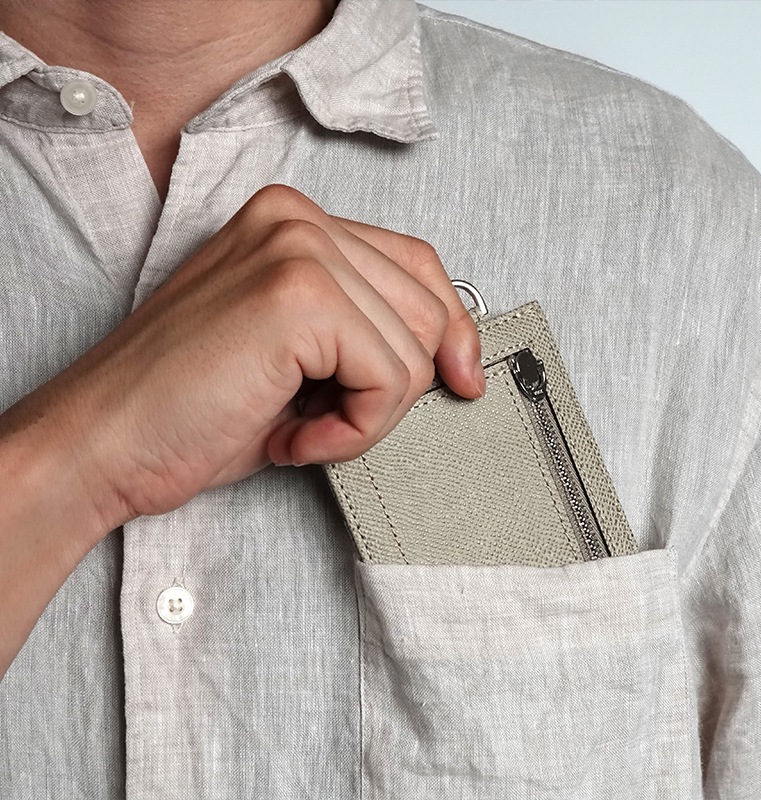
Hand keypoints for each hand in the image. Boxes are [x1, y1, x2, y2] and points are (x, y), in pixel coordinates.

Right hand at [7, 184, 483, 530]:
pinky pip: (388, 378)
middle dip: (395, 388)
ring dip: (369, 414)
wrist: (106, 442)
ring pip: (415, 350)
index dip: (450, 330)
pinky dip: (355, 428)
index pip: (418, 265)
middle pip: (427, 308)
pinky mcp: (296, 296)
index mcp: (294, 222)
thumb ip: (363, 332)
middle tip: (328, 418)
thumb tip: (450, 356)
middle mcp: (297, 219)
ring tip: (301, 426)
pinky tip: (295, 435)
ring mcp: (296, 249)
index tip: (461, 379)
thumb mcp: (296, 356)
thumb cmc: (191, 407)